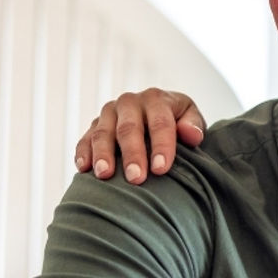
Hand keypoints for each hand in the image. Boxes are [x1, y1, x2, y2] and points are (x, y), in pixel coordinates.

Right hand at [74, 89, 206, 183]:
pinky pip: (85, 139)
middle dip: (132, 154)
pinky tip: (84, 168)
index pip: (160, 122)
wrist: (158, 113)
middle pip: (129, 129)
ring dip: (103, 154)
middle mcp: (130, 103)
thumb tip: (191, 134)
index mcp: (156, 99)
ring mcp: (109, 113)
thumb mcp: (191, 117)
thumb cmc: (179, 120)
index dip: (161, 146)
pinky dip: (83, 153)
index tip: (161, 169)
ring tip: (105, 175)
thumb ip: (193, 124)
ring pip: (103, 133)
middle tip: (136, 178)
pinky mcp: (94, 126)